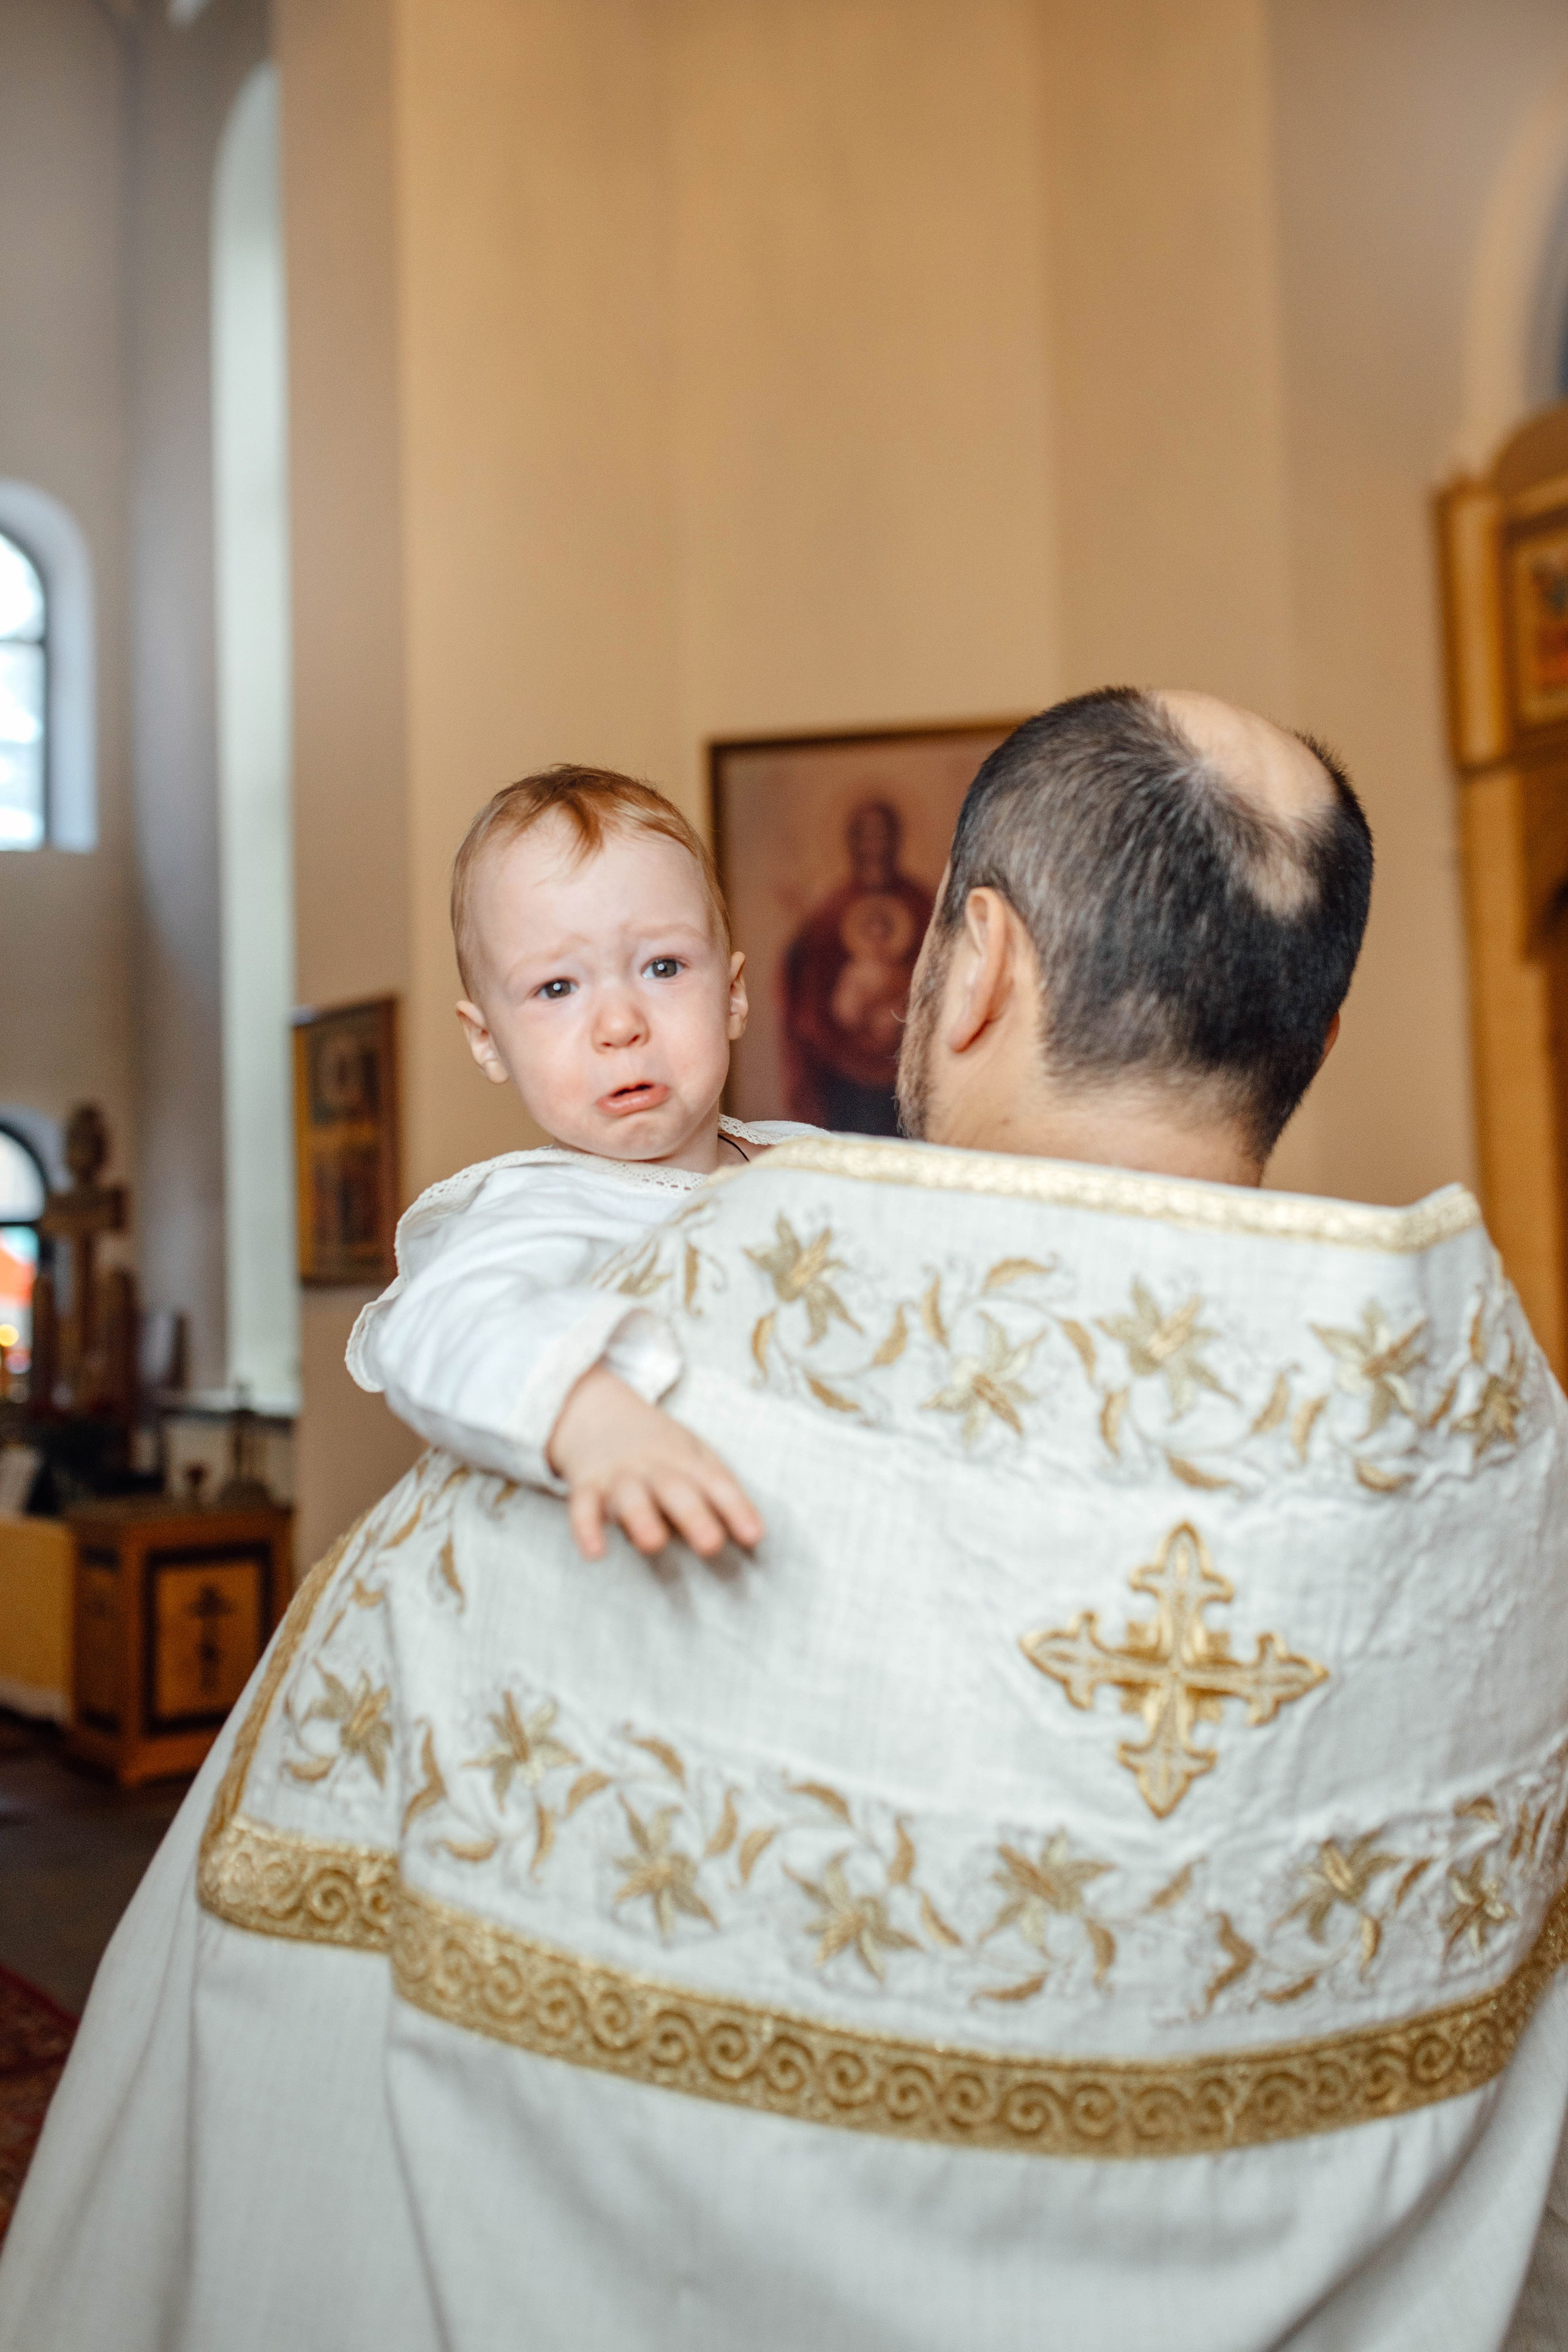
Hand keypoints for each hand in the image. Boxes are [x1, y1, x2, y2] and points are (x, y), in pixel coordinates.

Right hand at [548, 1365, 763, 1562]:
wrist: (597, 1410)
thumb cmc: (657, 1447)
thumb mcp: (691, 1454)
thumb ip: (717, 1490)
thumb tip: (755, 1533)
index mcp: (686, 1460)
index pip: (716, 1482)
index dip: (736, 1508)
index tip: (754, 1536)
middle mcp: (654, 1467)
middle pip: (675, 1489)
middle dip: (693, 1516)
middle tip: (711, 1544)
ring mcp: (619, 1476)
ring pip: (630, 1497)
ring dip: (641, 1518)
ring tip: (652, 1542)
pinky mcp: (587, 1487)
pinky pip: (582, 1508)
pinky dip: (586, 1528)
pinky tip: (596, 1552)